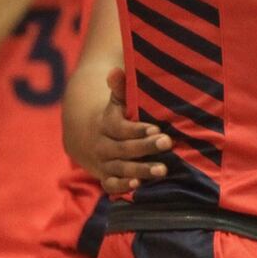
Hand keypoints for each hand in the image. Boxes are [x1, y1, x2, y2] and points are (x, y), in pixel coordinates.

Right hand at [91, 66, 172, 192]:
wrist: (88, 138)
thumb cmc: (115, 117)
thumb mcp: (116, 102)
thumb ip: (119, 88)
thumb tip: (115, 70)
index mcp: (106, 124)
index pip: (120, 128)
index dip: (137, 129)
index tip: (156, 128)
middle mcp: (103, 145)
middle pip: (123, 148)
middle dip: (145, 147)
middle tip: (167, 143)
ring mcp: (104, 163)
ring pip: (120, 168)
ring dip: (141, 170)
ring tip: (162, 170)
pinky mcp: (106, 178)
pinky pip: (111, 185)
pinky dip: (123, 187)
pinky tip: (139, 186)